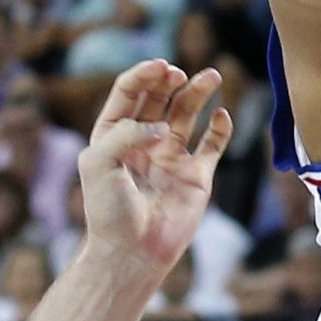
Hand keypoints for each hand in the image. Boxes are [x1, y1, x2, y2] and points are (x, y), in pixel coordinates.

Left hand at [78, 60, 231, 271]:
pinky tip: (221, 115)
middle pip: (159, 97)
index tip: (161, 66)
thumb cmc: (108, 211)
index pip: (129, 92)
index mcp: (114, 134)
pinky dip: (220, 128)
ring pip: (188, 113)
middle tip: (179, 74)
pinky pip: (213, 144)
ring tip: (212, 75)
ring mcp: (171, 156)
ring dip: (199, 92)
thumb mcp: (99, 163)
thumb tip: (160, 126)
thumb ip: (126, 133)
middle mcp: (143, 141)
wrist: (131, 254)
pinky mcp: (196, 175)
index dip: (144, 74)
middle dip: (170, 80)